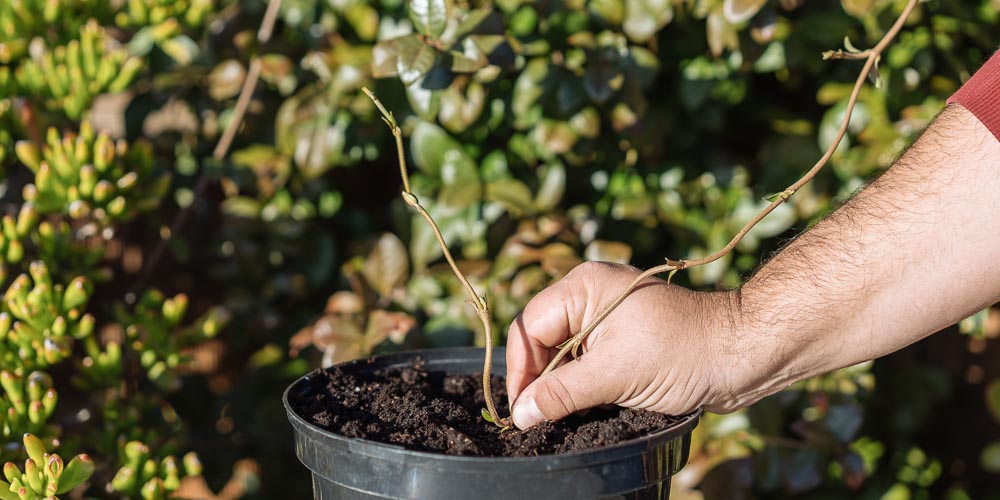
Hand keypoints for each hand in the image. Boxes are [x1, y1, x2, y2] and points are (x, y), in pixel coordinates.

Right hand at [505, 261, 742, 428]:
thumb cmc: (684, 353)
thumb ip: (562, 393)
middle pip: (542, 339)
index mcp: (584, 287)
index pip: (529, 327)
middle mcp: (590, 296)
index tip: (523, 409)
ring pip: (563, 354)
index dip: (521, 370)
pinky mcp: (623, 339)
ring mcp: (607, 318)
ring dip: (561, 385)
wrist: (743, 354)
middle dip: (539, 379)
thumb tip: (521, 413)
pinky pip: (586, 361)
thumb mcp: (615, 375)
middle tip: (539, 417)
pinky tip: (582, 406)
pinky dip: (581, 385)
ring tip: (560, 415)